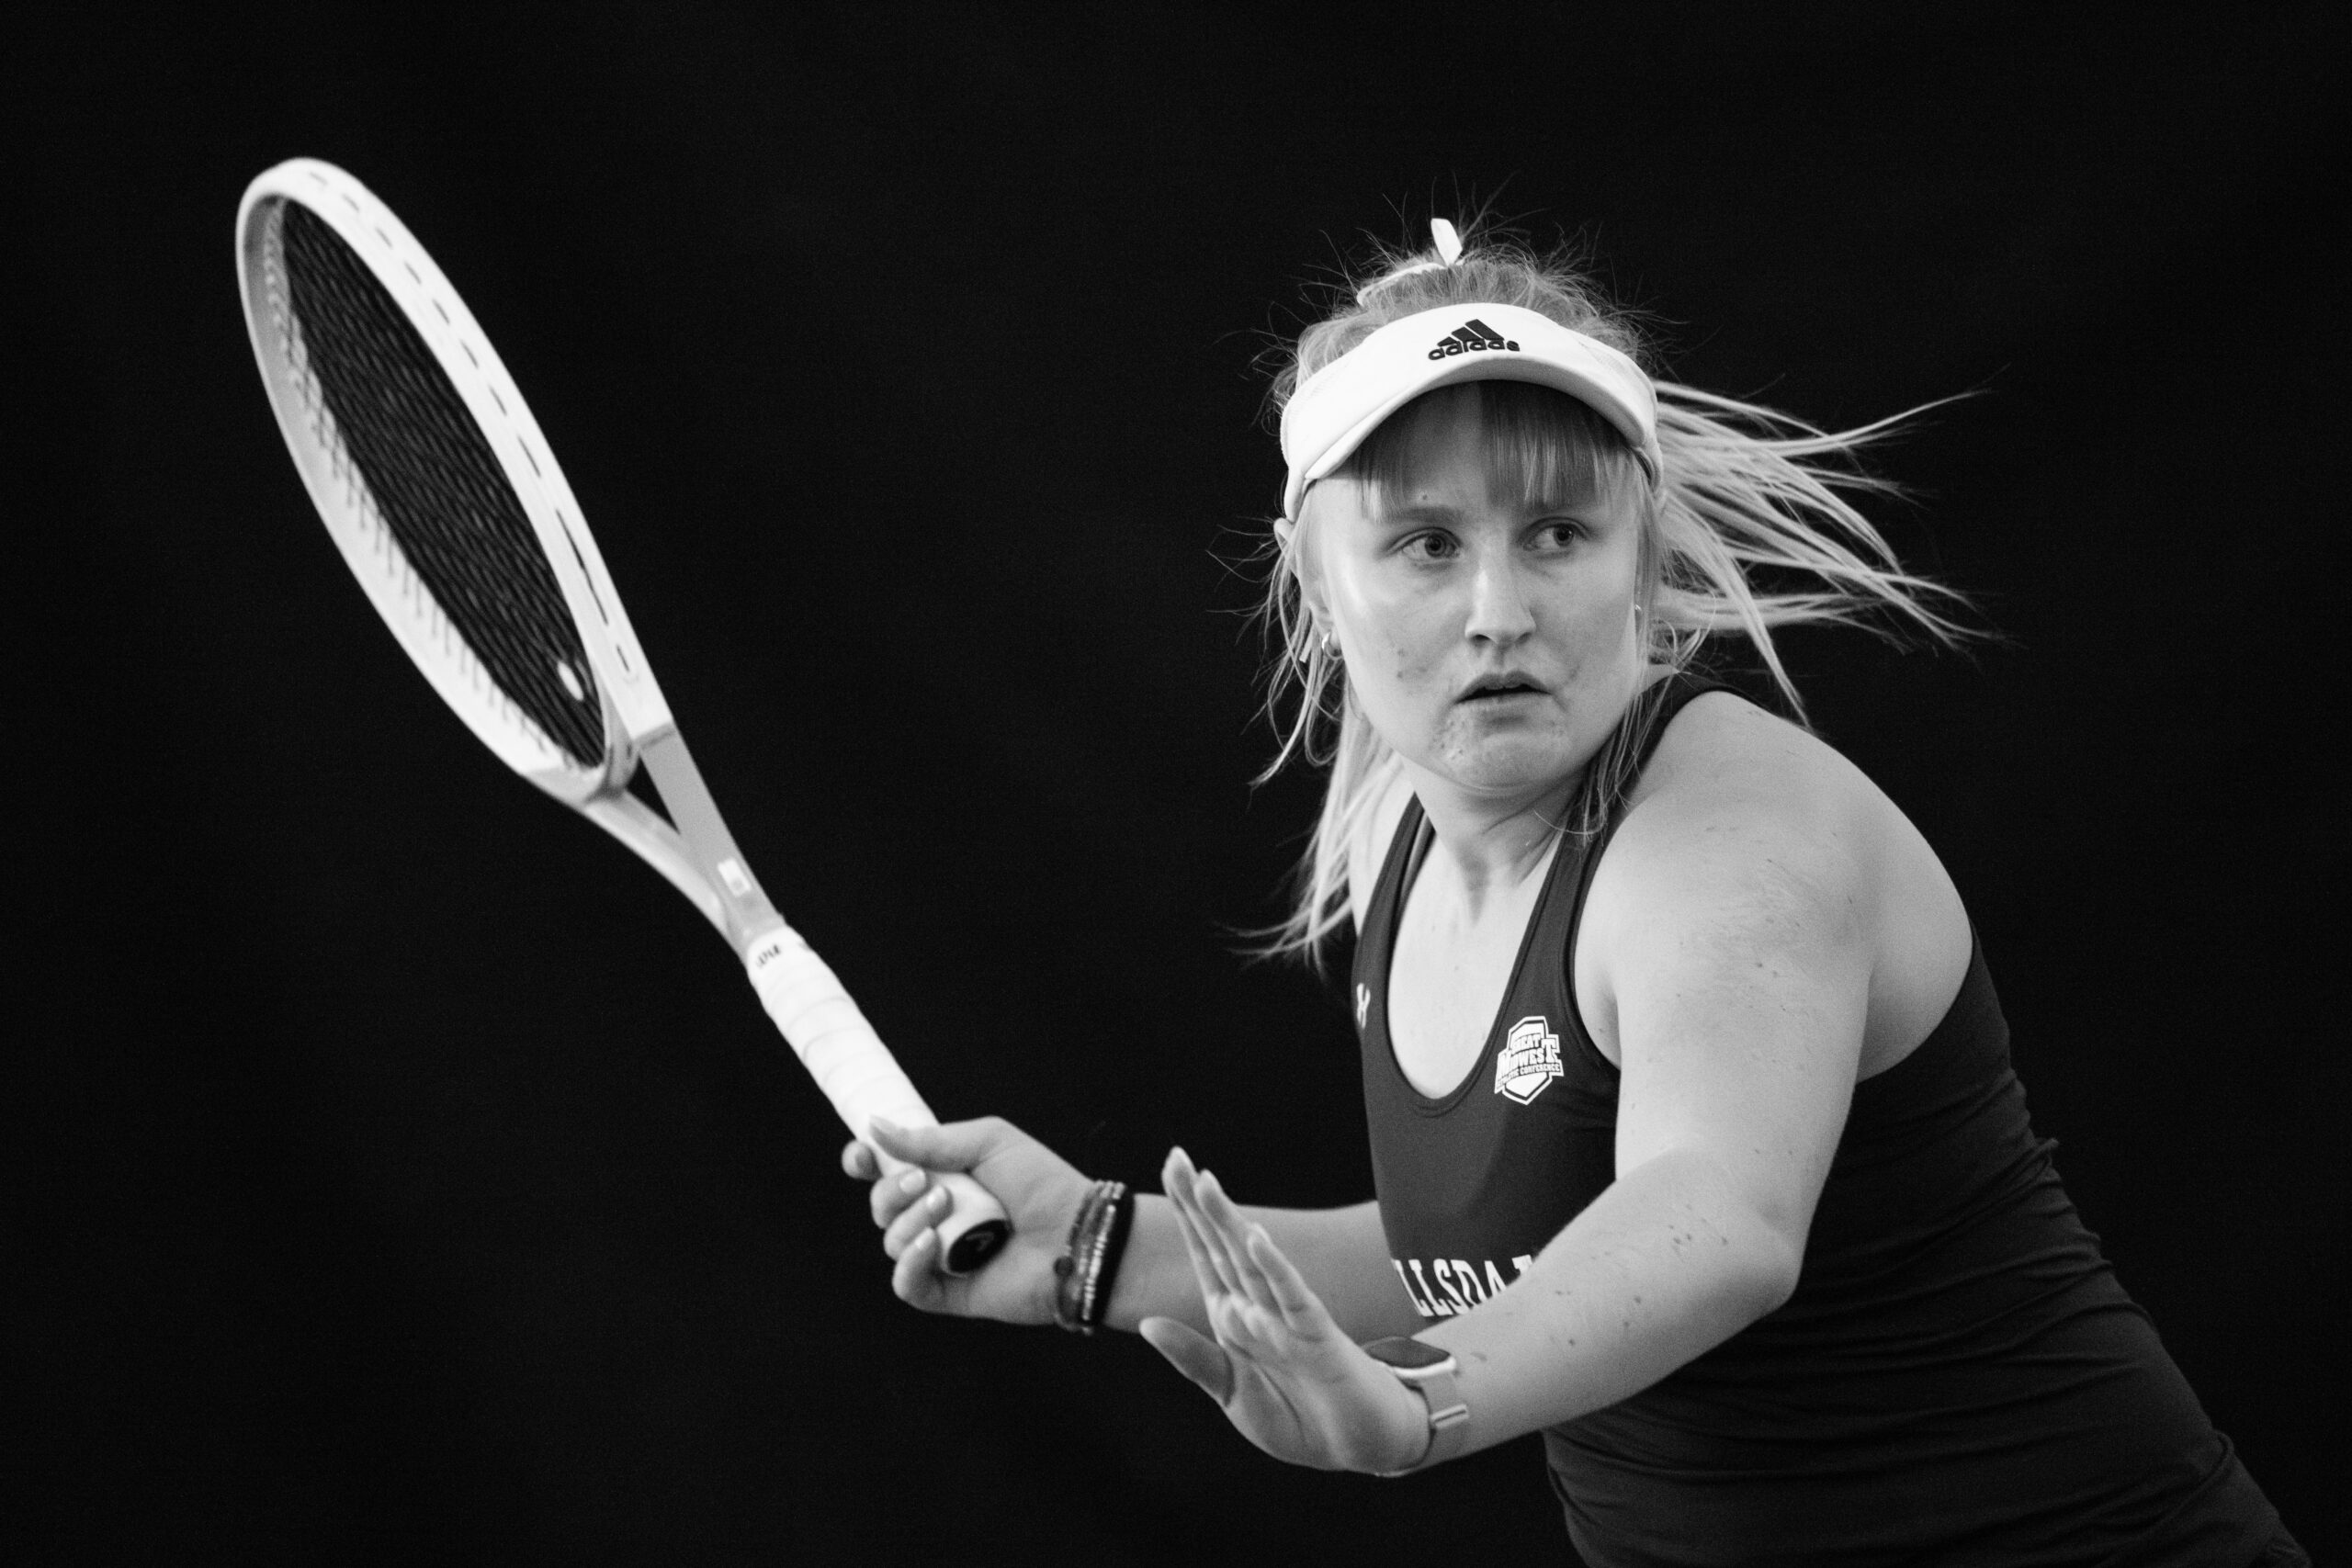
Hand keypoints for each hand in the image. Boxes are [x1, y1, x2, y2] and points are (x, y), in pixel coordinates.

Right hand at [842, 1116, 1086, 1324]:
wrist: (1077, 1235)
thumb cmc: (1041, 1183)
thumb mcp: (987, 1142)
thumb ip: (928, 1139)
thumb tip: (872, 1128)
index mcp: (944, 1175)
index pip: (885, 1170)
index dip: (864, 1162)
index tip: (862, 1156)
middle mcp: (937, 1215)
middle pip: (881, 1205)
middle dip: (892, 1191)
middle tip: (927, 1183)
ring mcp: (940, 1254)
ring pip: (891, 1240)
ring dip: (910, 1222)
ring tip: (948, 1210)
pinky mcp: (948, 1292)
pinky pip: (905, 1284)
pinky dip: (909, 1264)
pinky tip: (931, 1245)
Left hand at [1138, 1147, 1426, 1473]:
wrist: (1359, 1446)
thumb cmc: (1299, 1420)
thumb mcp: (1234, 1394)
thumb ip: (1194, 1360)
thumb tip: (1146, 1324)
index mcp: (1234, 1319)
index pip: (1205, 1256)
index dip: (1187, 1216)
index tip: (1170, 1168)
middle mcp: (1258, 1309)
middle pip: (1224, 1247)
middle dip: (1199, 1204)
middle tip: (1176, 1157)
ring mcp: (1288, 1320)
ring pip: (1252, 1263)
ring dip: (1229, 1224)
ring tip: (1204, 1183)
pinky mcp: (1318, 1338)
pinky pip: (1294, 1298)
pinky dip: (1276, 1269)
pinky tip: (1257, 1240)